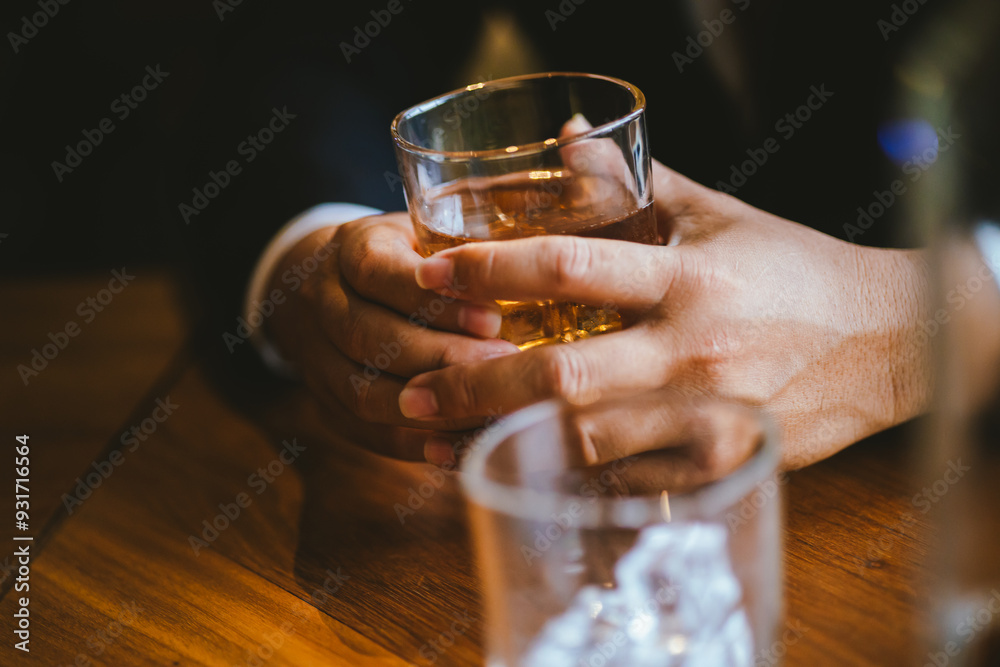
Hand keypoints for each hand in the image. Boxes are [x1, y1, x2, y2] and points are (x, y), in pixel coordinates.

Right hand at [266, 213, 518, 460]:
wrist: (329, 287)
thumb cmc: (404, 259)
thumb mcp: (427, 236)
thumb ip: (467, 253)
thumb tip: (545, 275)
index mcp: (350, 249)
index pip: (378, 272)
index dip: (432, 299)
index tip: (492, 317)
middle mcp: (322, 302)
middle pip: (369, 336)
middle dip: (440, 356)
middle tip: (504, 367)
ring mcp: (316, 359)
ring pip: (363, 391)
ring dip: (429, 406)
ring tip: (489, 409)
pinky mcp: (325, 405)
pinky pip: (365, 432)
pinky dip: (413, 444)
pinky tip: (458, 447)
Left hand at [398, 160, 931, 469]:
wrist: (883, 342)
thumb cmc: (792, 272)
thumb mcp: (717, 215)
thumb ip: (637, 180)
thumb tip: (569, 137)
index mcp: (688, 277)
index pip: (570, 266)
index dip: (492, 269)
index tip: (435, 273)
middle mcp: (693, 351)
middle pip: (561, 376)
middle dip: (474, 385)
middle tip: (413, 391)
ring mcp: (706, 418)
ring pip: (583, 444)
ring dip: (503, 443)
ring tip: (438, 443)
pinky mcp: (718, 466)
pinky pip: (623, 483)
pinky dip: (562, 480)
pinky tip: (514, 472)